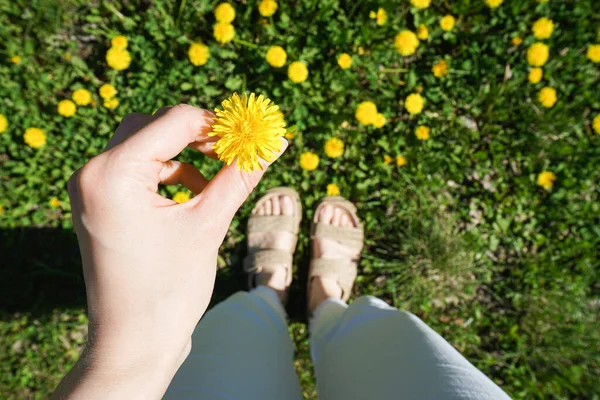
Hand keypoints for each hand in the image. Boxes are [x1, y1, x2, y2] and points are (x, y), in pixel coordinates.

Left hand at [53, 104, 286, 398]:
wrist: (133, 343)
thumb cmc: (168, 291)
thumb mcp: (209, 225)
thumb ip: (241, 175)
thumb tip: (276, 142)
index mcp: (112, 174)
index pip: (173, 121)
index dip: (218, 124)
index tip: (251, 134)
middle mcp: (93, 173)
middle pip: (153, 125)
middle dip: (198, 135)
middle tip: (235, 150)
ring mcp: (92, 189)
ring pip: (145, 146)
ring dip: (184, 155)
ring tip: (216, 180)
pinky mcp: (101, 204)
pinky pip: (138, 170)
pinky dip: (169, 174)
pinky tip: (194, 196)